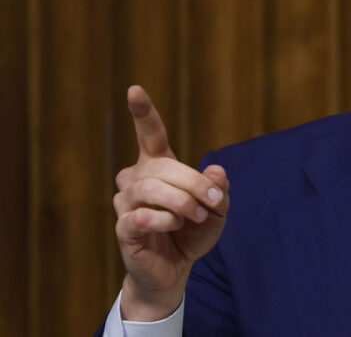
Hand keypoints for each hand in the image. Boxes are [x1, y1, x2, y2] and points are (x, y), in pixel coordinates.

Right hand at [113, 86, 229, 320]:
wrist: (175, 269)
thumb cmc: (193, 233)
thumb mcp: (217, 209)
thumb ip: (219, 188)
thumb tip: (216, 170)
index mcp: (159, 168)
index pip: (151, 135)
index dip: (143, 112)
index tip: (134, 89)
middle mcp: (136, 179)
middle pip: (163, 167)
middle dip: (195, 183)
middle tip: (213, 201)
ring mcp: (125, 203)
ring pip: (151, 188)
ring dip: (182, 203)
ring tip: (195, 217)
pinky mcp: (123, 227)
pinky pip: (142, 215)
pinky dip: (166, 220)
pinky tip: (174, 226)